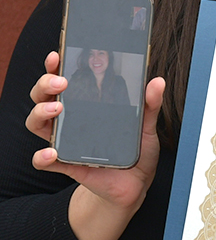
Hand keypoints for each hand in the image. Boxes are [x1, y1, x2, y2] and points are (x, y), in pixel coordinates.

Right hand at [27, 50, 165, 239]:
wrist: (135, 183)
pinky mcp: (66, 164)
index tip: (58, 56)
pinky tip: (53, 152)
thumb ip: (150, 104)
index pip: (64, 80)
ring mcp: (65, 141)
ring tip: (57, 109)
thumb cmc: (136, 150)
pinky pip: (44, 160)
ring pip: (36, 122)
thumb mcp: (146, 125)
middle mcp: (70, 120)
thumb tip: (156, 82)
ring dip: (40, 112)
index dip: (56, 67)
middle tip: (61, 82)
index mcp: (86, 105)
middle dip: (45, 84)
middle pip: (43, 96)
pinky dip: (43, 156)